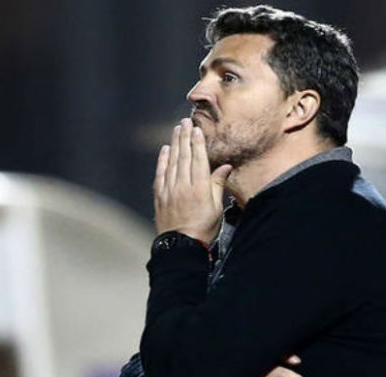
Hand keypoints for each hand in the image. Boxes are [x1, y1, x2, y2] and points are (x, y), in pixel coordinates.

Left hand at [153, 118, 232, 244]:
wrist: (181, 246)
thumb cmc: (203, 229)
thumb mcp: (216, 208)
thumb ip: (218, 185)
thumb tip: (225, 166)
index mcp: (199, 188)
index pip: (198, 159)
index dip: (197, 142)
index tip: (196, 128)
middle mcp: (183, 186)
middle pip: (184, 156)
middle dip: (184, 137)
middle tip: (184, 121)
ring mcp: (169, 190)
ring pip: (171, 161)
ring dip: (174, 144)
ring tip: (176, 130)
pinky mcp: (160, 196)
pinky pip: (160, 173)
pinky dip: (162, 160)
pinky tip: (165, 150)